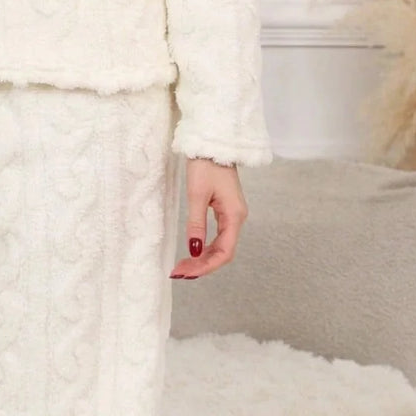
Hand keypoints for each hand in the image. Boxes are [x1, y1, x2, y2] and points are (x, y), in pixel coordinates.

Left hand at [170, 157, 247, 279]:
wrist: (214, 143)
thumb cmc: (206, 165)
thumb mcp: (197, 195)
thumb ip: (196, 224)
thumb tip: (194, 250)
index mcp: (234, 216)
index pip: (225, 252)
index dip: (207, 266)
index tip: (186, 272)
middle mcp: (237, 218)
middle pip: (223, 252)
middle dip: (202, 265)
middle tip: (178, 272)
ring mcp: (232, 214)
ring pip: (220, 245)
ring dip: (203, 258)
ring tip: (183, 266)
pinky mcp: (225, 210)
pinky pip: (218, 236)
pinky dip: (205, 247)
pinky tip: (193, 253)